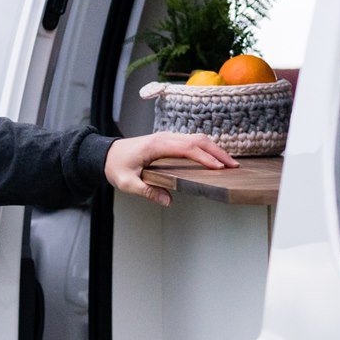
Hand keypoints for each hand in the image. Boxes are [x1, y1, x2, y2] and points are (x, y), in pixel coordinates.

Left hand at [104, 132, 236, 207]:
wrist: (105, 154)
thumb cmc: (115, 167)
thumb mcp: (127, 183)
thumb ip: (147, 191)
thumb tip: (168, 201)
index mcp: (157, 145)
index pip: (187, 149)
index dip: (205, 158)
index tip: (219, 168)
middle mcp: (165, 137)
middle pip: (198, 140)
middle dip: (218, 153)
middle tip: (234, 167)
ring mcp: (168, 137)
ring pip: (197, 139)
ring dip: (215, 150)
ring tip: (230, 164)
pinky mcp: (169, 141)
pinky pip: (191, 142)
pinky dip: (206, 149)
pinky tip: (215, 160)